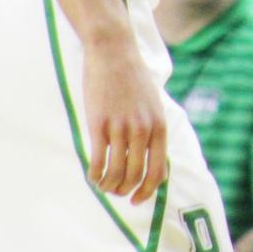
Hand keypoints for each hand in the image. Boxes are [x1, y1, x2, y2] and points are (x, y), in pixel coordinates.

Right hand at [81, 36, 167, 204]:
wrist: (113, 52)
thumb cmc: (133, 78)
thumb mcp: (153, 104)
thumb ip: (154, 130)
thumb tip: (154, 161)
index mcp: (159, 126)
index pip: (158, 171)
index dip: (147, 191)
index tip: (136, 199)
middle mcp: (143, 130)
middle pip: (136, 176)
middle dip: (125, 191)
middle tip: (116, 193)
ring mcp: (121, 128)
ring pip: (116, 172)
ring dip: (108, 186)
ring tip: (103, 186)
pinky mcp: (99, 124)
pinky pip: (98, 161)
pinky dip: (95, 175)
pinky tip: (92, 176)